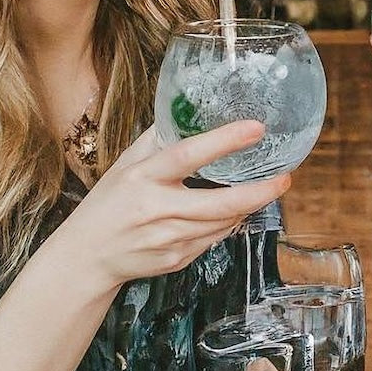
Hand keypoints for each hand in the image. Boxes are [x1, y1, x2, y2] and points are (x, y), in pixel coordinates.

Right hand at [59, 121, 288, 296]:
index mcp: (143, 178)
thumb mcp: (126, 164)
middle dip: (259, 191)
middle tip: (284, 177)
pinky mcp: (177, 260)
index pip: (187, 155)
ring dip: (248, 207)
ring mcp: (169, 240)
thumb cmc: (108, 204)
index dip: (224, 141)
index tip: (255, 128)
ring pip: (224, 223)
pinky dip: (227, 224)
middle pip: (220, 203)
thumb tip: (188, 111)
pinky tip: (232, 211)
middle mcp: (158, 210)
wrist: (87, 257)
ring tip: (264, 189)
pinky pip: (214, 239)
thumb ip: (158, 140)